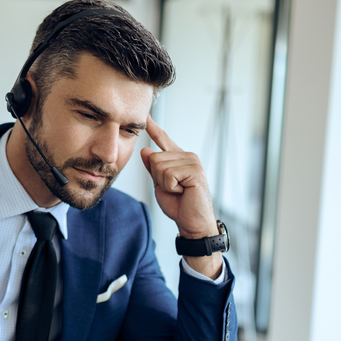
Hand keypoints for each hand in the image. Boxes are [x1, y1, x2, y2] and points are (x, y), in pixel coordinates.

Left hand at [140, 116, 221, 278]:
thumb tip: (145, 151)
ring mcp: (192, 162)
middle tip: (174, 190)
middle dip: (158, 178)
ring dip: (164, 184)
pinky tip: (183, 192)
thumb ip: (154, 169)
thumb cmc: (180, 206)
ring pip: (159, 166)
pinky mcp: (194, 171)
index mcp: (179, 159)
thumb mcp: (161, 185)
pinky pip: (168, 174)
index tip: (146, 117)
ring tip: (179, 191)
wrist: (192, 224)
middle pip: (155, 158)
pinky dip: (170, 187)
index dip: (155, 129)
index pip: (164, 141)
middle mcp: (187, 157)